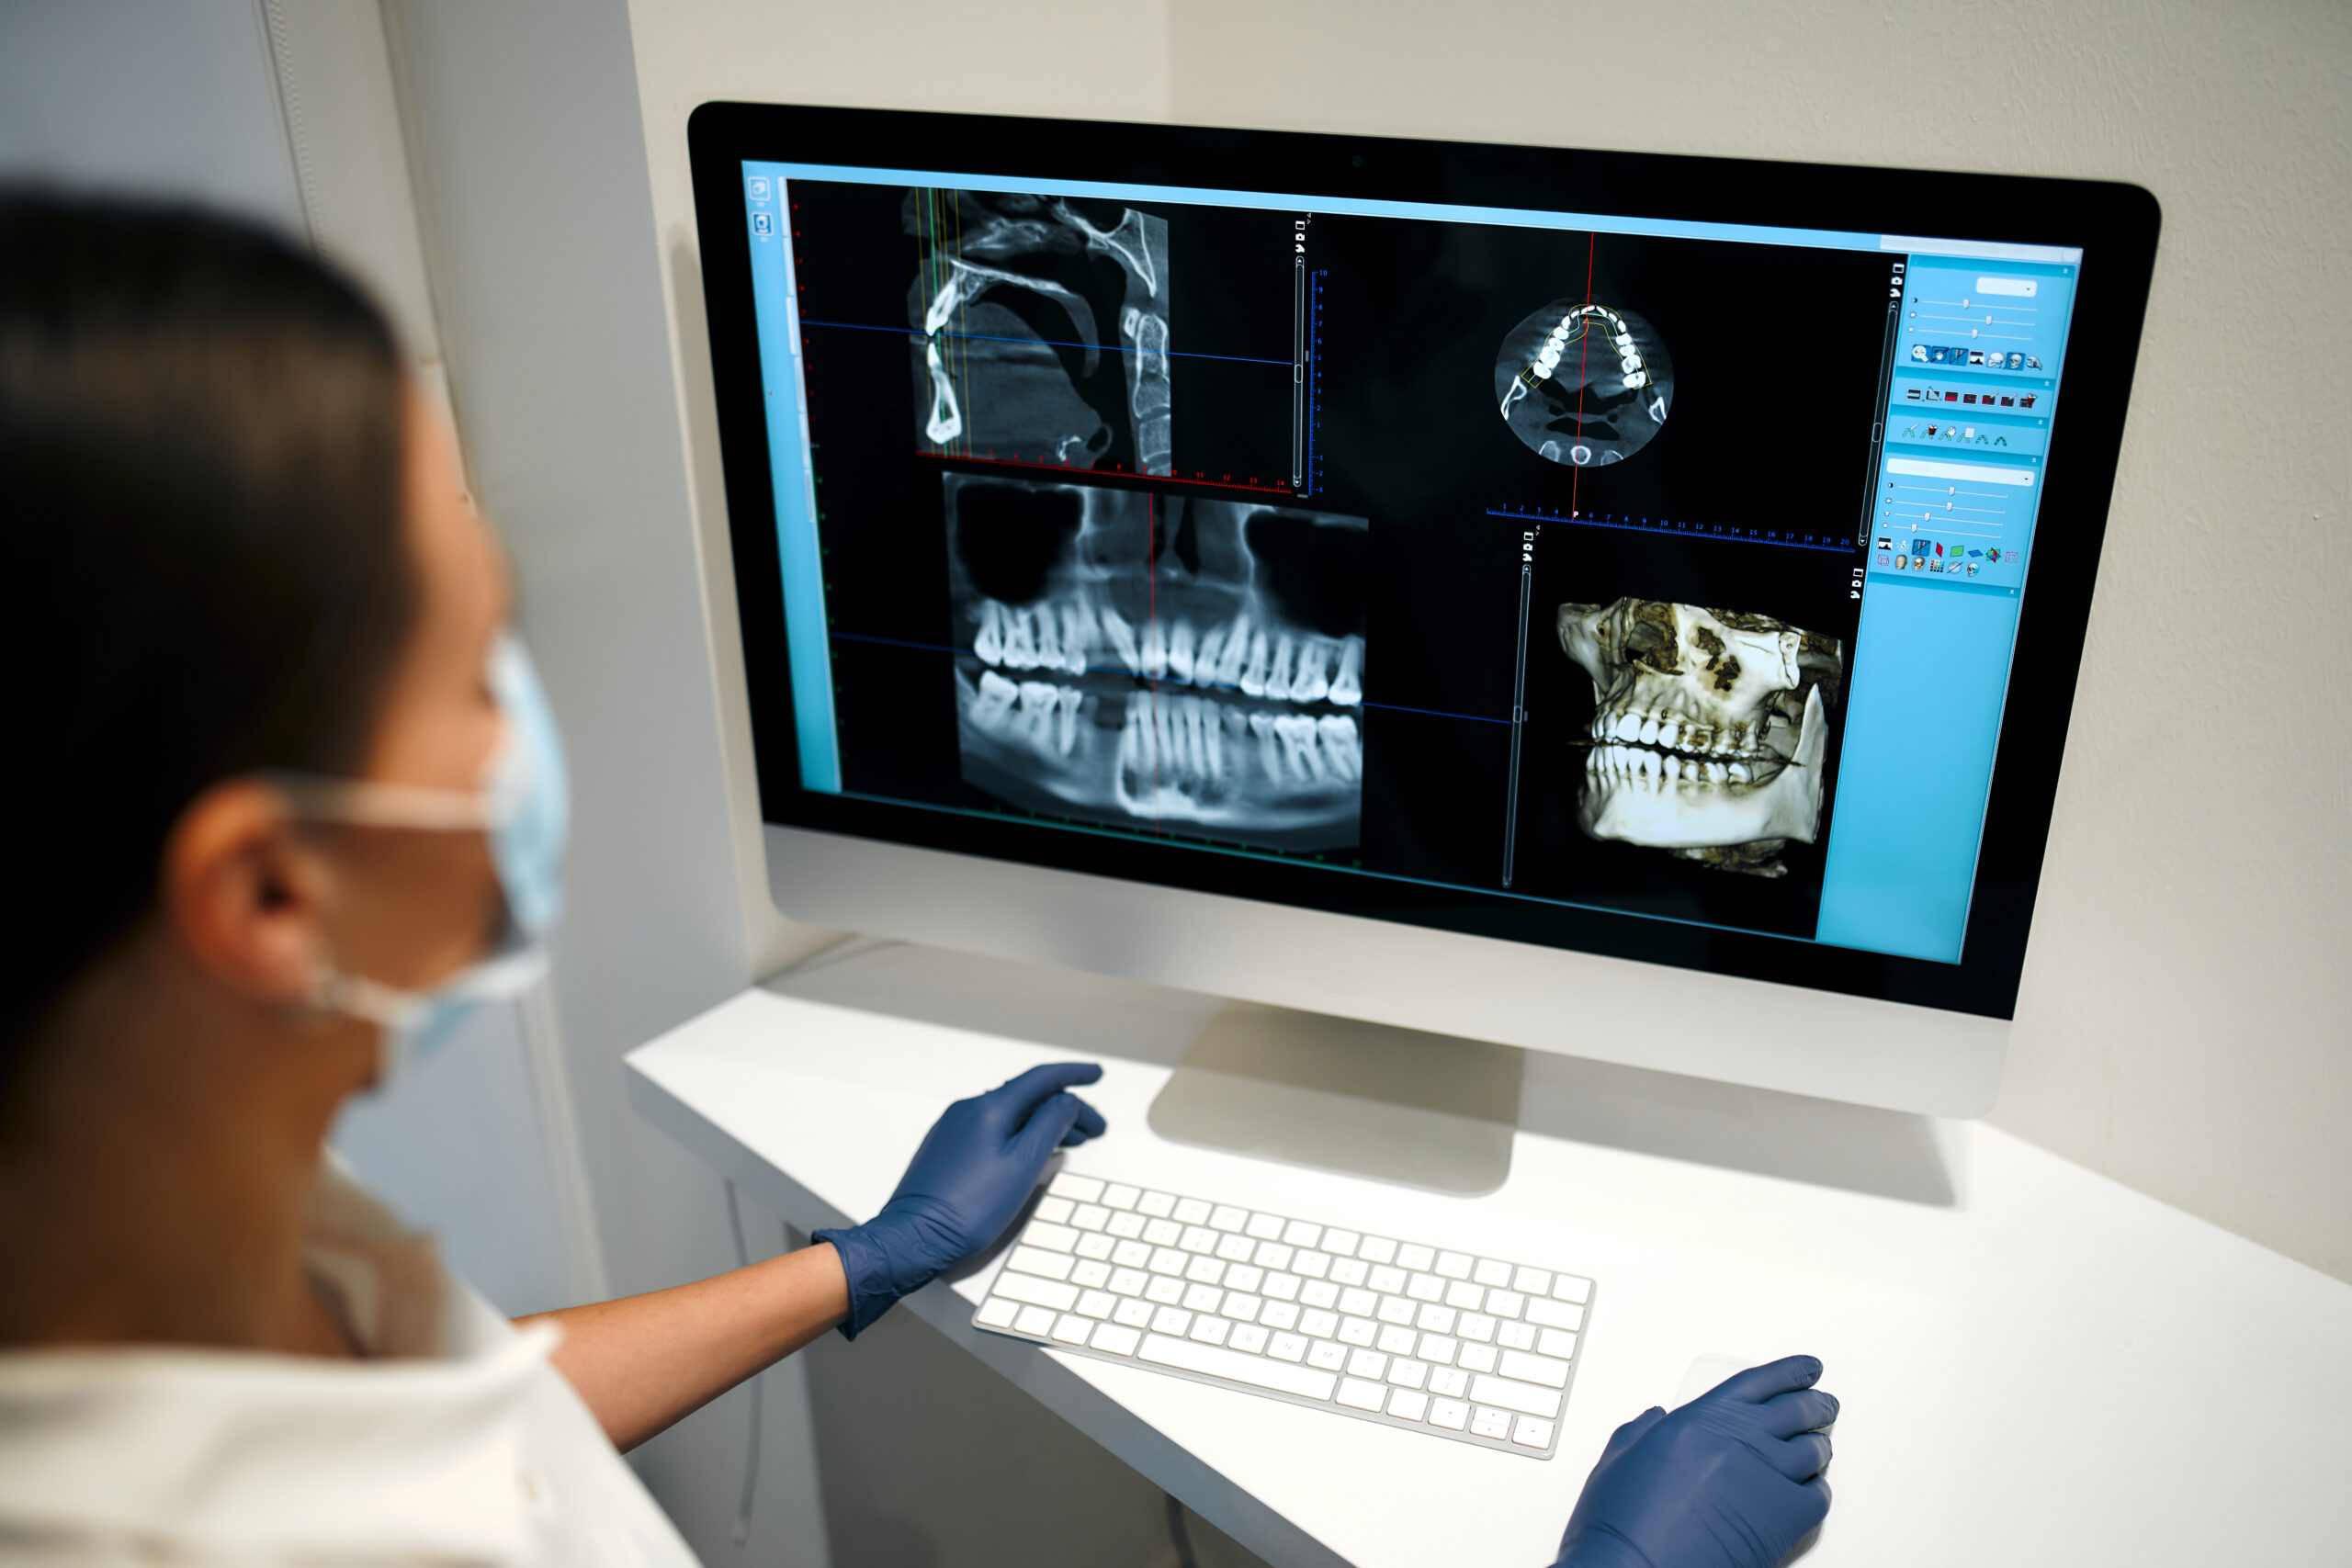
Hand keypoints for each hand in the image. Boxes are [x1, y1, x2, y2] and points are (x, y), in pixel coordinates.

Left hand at [814, 1063, 1106, 1336]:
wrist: (915, 1237)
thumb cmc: (968, 1208)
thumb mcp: (1023, 1164)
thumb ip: (1050, 1125)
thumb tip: (1067, 1101)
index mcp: (989, 1107)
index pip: (1041, 1078)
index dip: (1075, 1074)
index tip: (1097, 1075)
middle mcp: (968, 1109)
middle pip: (1028, 1097)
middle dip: (1066, 1108)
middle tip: (1094, 1128)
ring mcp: (954, 1128)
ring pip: (1011, 1114)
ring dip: (1044, 1122)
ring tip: (1070, 1142)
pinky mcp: (947, 1148)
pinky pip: (993, 1128)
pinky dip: (1020, 1133)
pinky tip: (1031, 1152)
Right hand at [1554, 1355, 1835, 1567]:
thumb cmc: (1623, 1525)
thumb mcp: (1619, 1462)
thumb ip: (1641, 1433)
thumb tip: (1653, 1420)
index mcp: (1701, 1420)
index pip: (1759, 1381)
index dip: (1789, 1372)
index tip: (1806, 1368)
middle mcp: (1741, 1441)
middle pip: (1797, 1410)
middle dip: (1816, 1404)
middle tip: (1823, 1404)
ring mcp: (1767, 1478)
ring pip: (1814, 1451)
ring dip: (1819, 1446)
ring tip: (1819, 1446)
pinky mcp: (1784, 1519)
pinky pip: (1820, 1496)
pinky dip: (1820, 1489)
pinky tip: (1813, 1489)